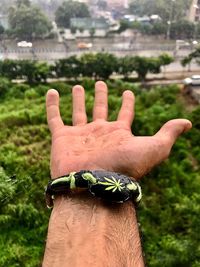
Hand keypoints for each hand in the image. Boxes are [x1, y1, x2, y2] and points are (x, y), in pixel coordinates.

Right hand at [46, 81, 191, 178]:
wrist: (95, 186)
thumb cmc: (125, 168)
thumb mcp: (154, 148)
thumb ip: (168, 134)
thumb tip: (187, 123)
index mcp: (118, 133)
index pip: (124, 113)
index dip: (127, 102)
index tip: (128, 92)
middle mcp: (99, 133)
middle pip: (100, 110)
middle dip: (100, 96)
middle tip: (100, 83)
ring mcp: (79, 135)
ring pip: (78, 112)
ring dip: (78, 99)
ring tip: (78, 86)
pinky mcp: (61, 138)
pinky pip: (54, 118)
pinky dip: (52, 105)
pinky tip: (51, 92)